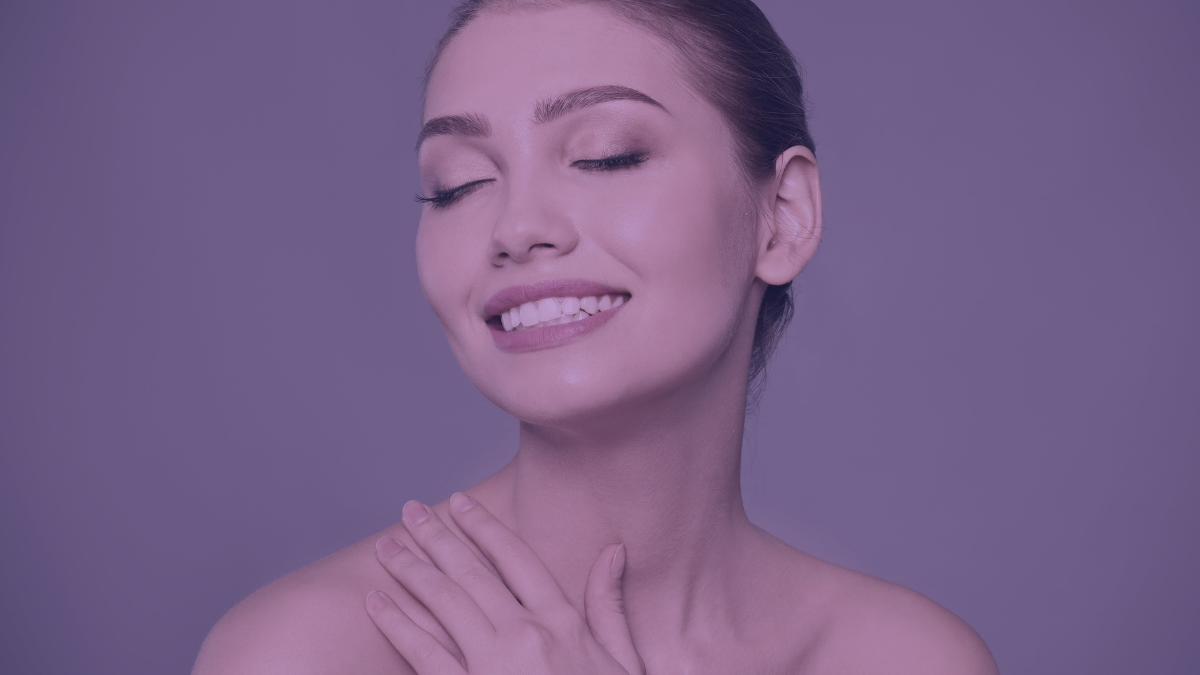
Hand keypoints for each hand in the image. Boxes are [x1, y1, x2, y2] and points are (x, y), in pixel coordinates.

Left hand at [365, 493, 644, 674]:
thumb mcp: (624, 661)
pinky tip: (378, 603)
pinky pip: (424, 653)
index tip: (458, 503)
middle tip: (408, 510)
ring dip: (410, 570)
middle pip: (471, 573)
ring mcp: (494, 667)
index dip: (484, 527)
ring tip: (386, 547)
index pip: (516, 558)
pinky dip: (397, 624)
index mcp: (564, 622)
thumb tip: (613, 550)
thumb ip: (608, 606)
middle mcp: (527, 636)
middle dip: (436, 537)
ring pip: (443, 603)